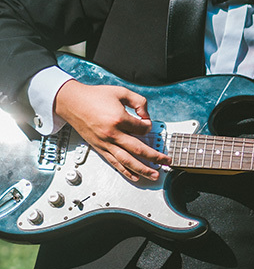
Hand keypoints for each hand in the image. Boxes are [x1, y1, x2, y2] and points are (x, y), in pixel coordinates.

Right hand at [54, 79, 170, 181]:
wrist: (72, 103)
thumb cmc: (94, 97)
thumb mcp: (121, 92)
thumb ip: (138, 101)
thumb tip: (147, 115)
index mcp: (118, 119)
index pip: (142, 129)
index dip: (149, 127)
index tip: (147, 124)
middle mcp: (112, 134)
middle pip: (138, 149)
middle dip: (155, 157)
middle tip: (166, 161)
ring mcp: (105, 143)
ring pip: (127, 161)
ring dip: (143, 169)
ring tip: (154, 175)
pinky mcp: (99, 148)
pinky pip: (114, 163)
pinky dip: (125, 171)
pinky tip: (134, 176)